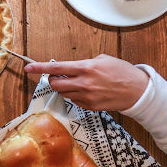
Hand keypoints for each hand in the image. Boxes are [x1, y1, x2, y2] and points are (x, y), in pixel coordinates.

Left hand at [24, 54, 148, 110]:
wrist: (137, 91)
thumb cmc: (121, 72)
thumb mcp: (102, 59)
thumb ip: (83, 64)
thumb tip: (70, 68)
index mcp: (86, 68)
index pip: (56, 68)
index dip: (40, 68)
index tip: (28, 68)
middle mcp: (83, 83)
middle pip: (55, 84)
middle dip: (53, 80)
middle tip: (58, 77)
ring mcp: (86, 97)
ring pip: (63, 93)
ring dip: (65, 88)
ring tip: (77, 83)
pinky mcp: (89, 106)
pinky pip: (73, 101)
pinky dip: (75, 95)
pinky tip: (86, 91)